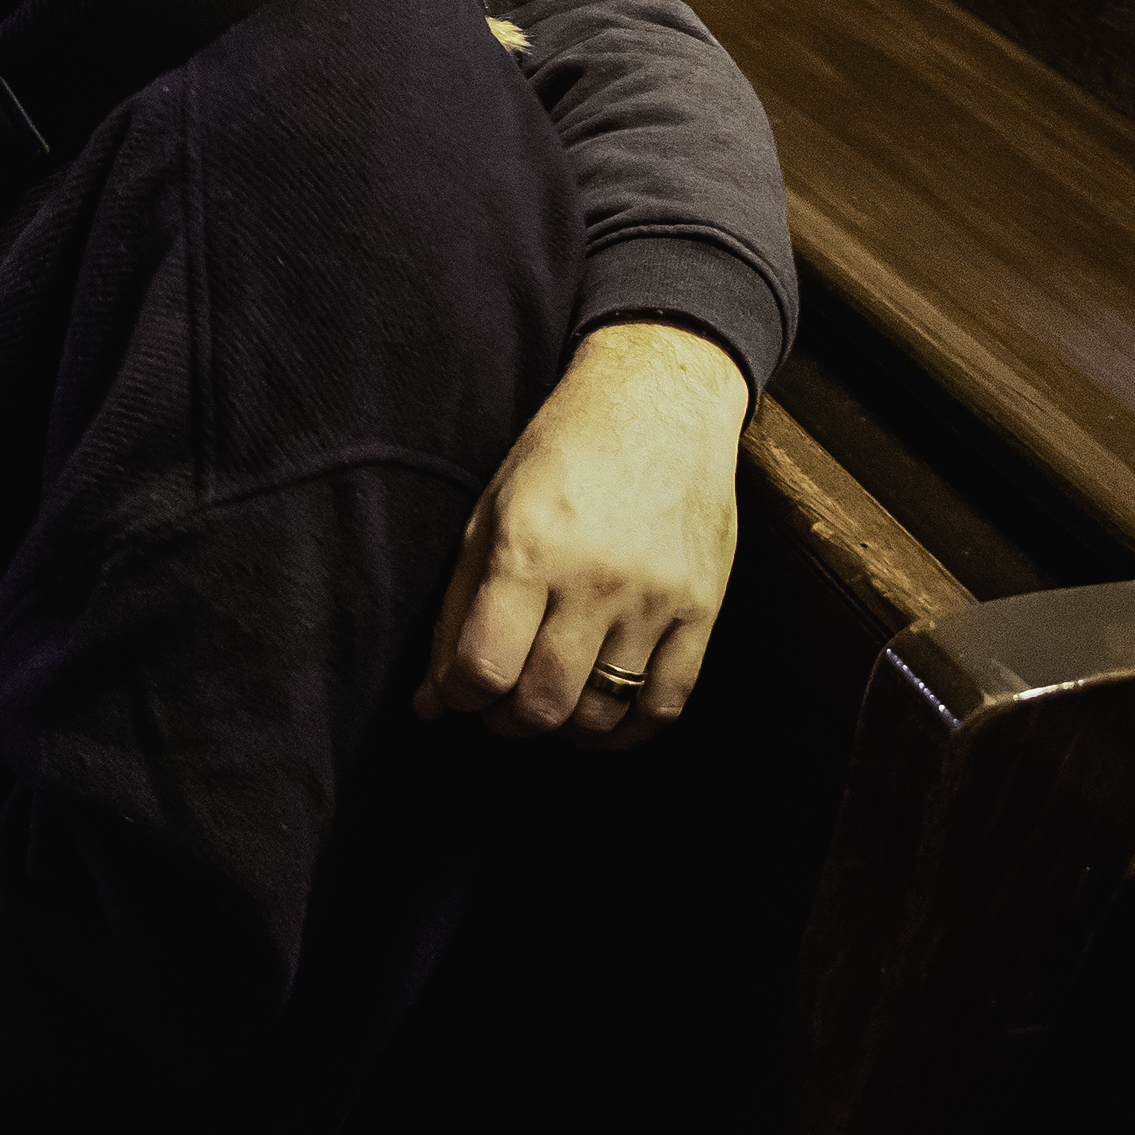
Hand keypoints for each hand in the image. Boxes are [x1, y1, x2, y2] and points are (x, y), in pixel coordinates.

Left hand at [414, 320, 745, 745]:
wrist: (660, 402)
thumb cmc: (562, 453)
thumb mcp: (490, 513)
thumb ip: (457, 611)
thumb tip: (432, 702)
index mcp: (529, 548)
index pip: (484, 667)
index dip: (457, 698)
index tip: (453, 695)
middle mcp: (595, 579)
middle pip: (542, 704)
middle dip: (505, 722)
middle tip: (495, 707)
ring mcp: (655, 598)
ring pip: (602, 714)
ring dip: (562, 729)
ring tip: (545, 704)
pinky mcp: (702, 609)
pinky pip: (667, 704)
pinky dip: (628, 732)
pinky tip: (601, 722)